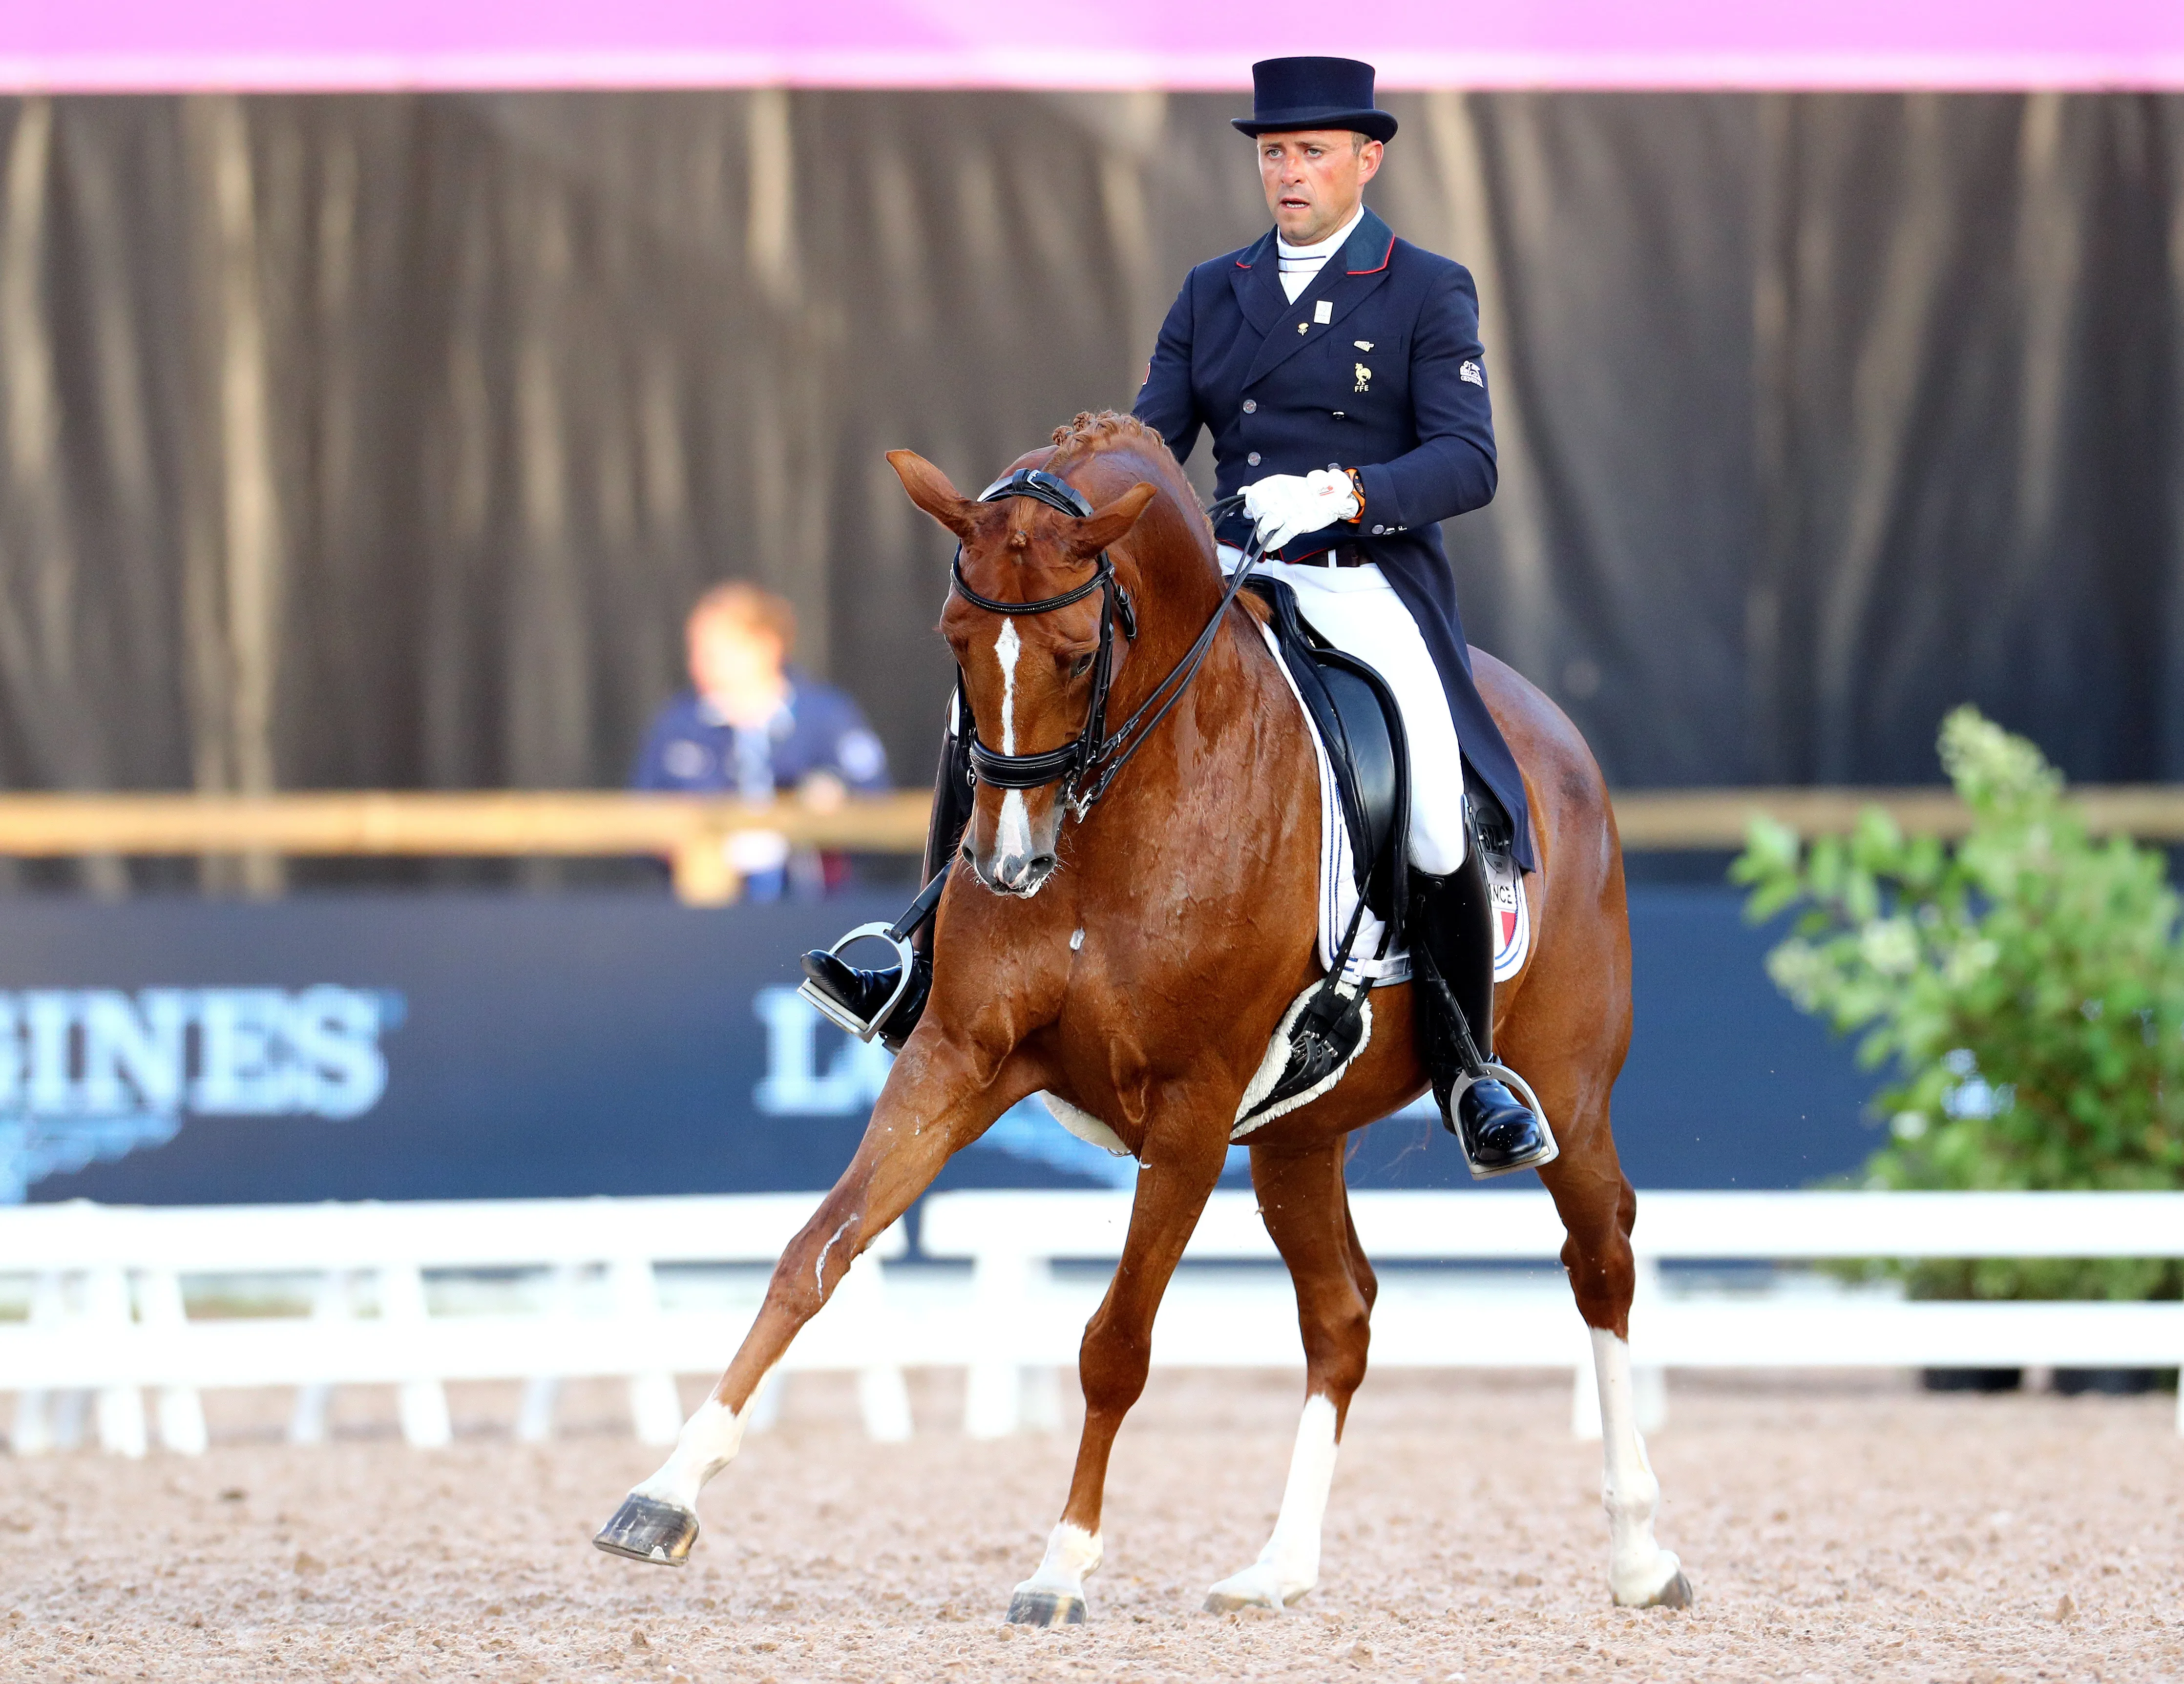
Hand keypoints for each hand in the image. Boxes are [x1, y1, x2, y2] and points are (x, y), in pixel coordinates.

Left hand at [1242, 469, 1358, 551]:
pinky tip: (1270, 546)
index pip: (1252, 496)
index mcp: (1275, 484)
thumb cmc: (1308, 493)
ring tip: (1265, 538)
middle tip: (1263, 525)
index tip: (1253, 512)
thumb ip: (1263, 490)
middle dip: (1258, 522)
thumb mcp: (1283, 485)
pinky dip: (1272, 543)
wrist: (1333, 497)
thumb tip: (1243, 490)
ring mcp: (1287, 510)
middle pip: (1257, 513)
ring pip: (1265, 526)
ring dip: (1262, 535)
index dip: (1251, 507)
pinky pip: (1279, 537)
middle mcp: (1279, 496)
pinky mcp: (1297, 523)